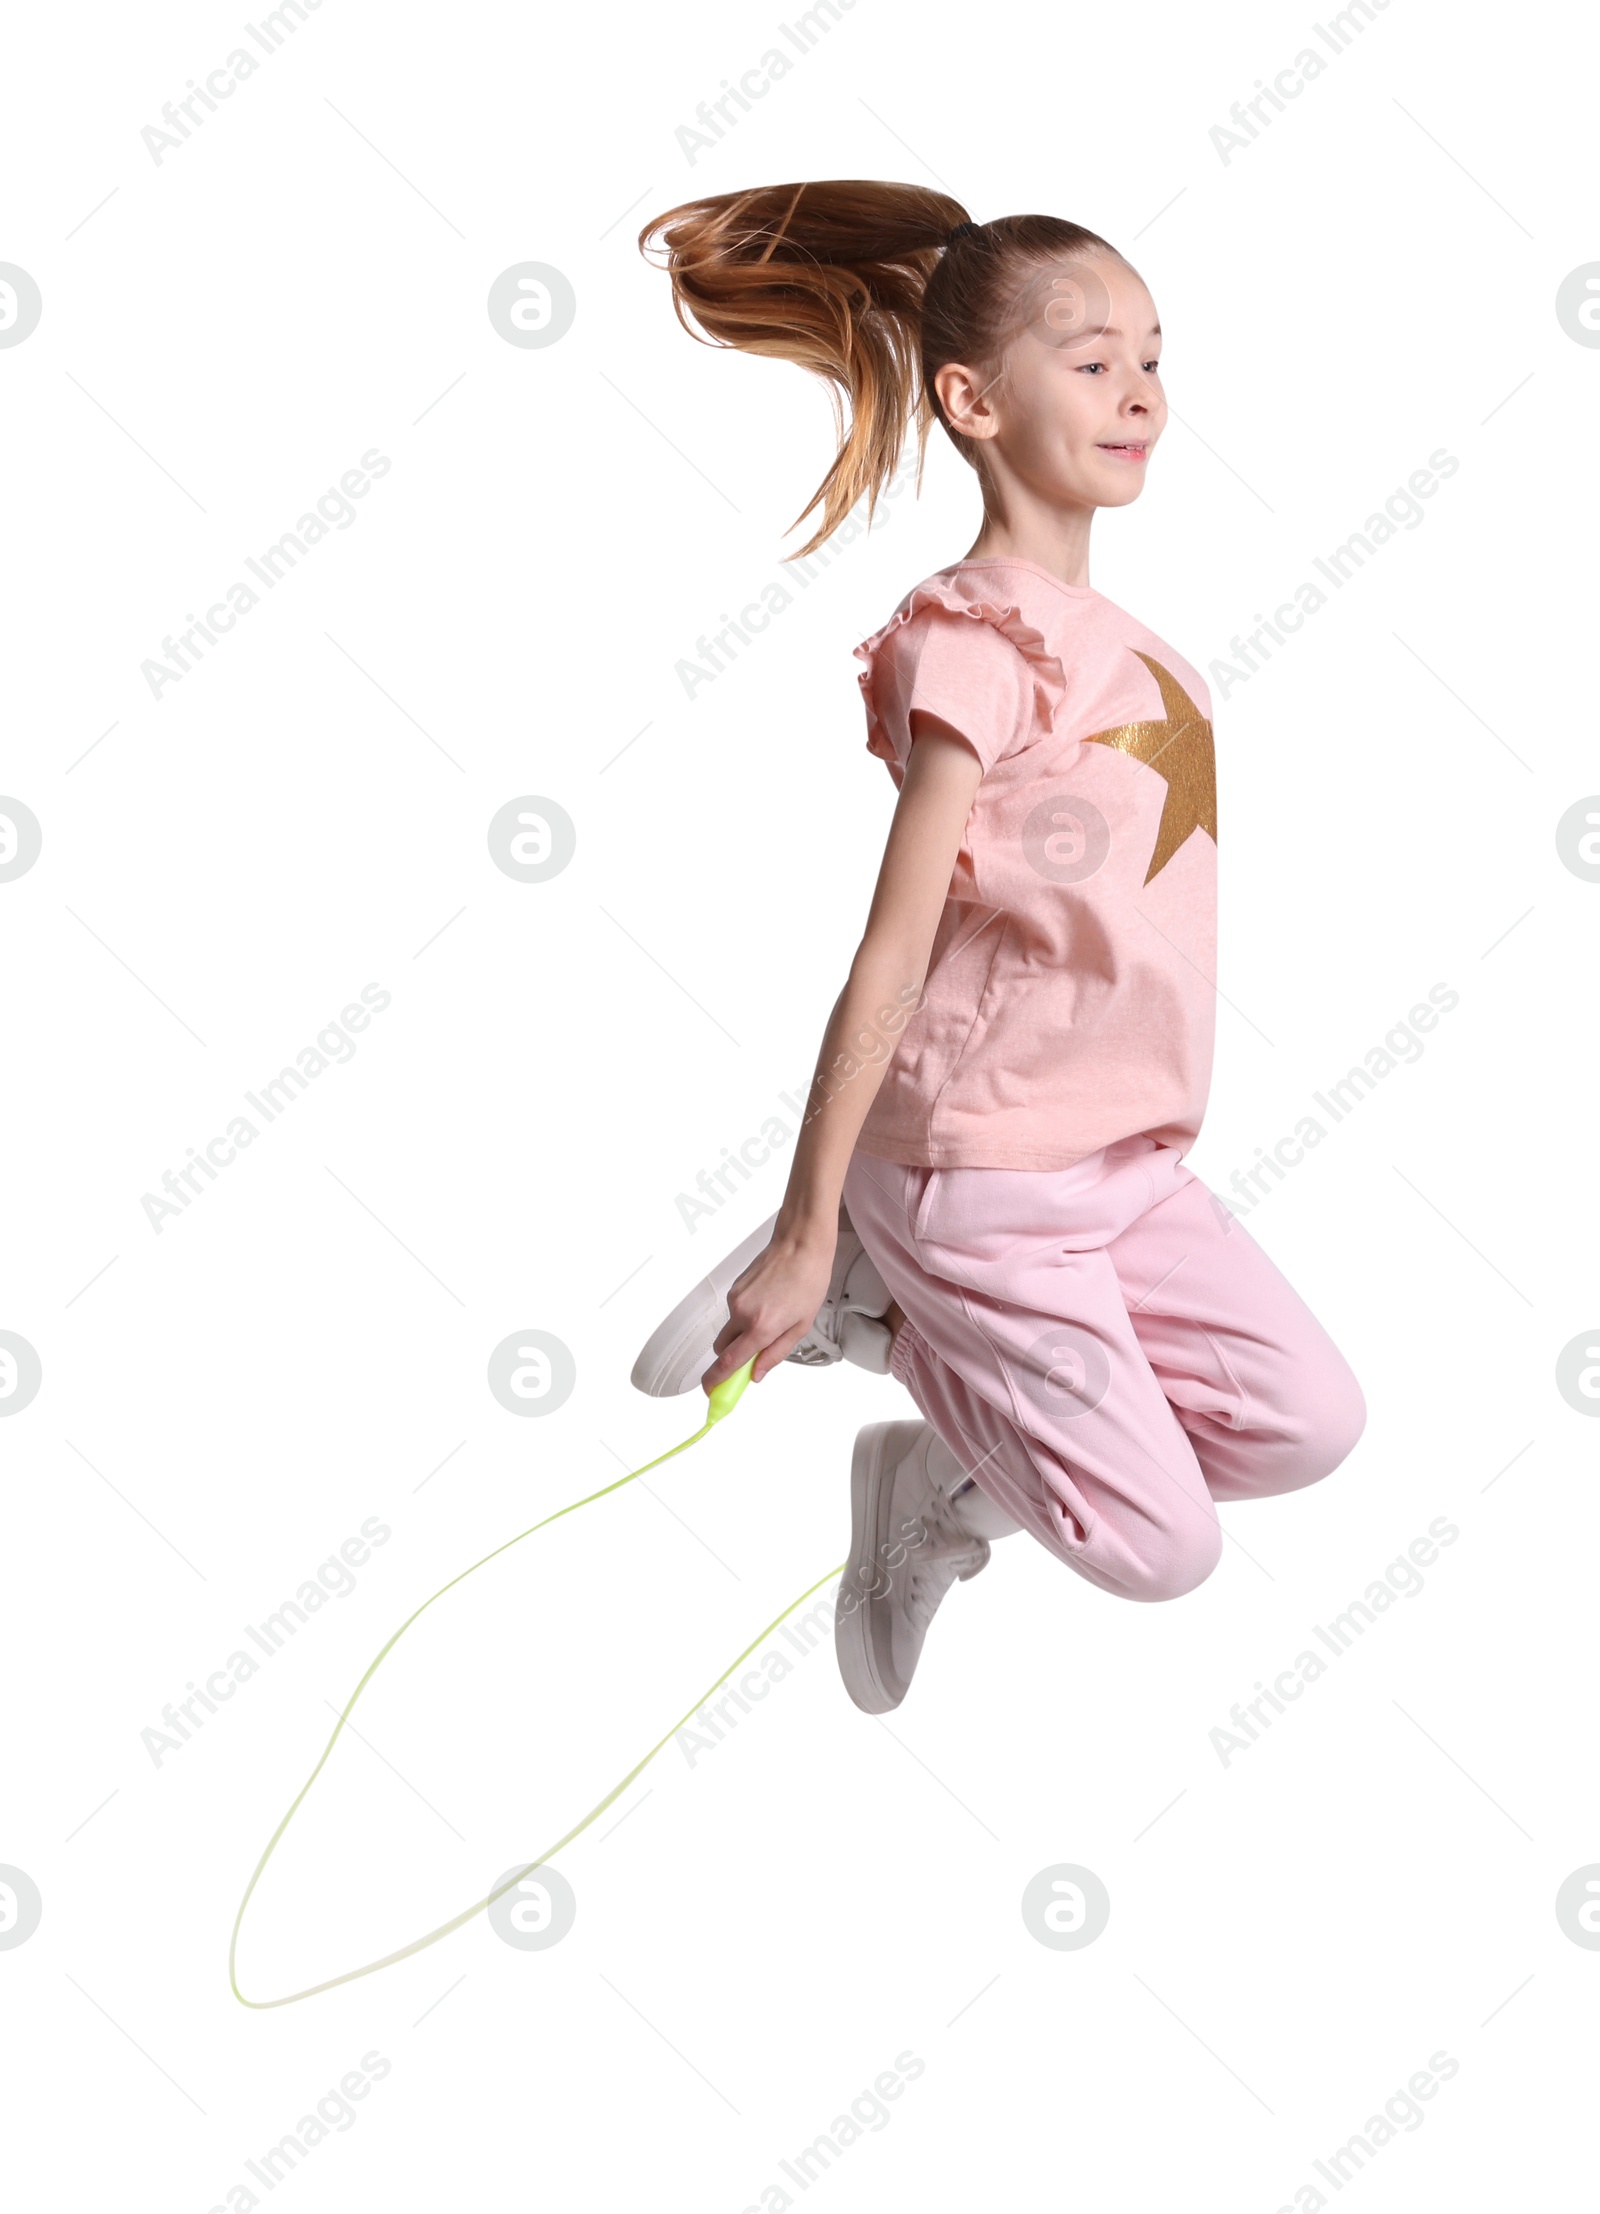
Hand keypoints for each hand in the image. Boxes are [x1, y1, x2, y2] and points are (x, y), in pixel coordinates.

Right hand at [702, 1230, 835, 1392]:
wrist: (800, 1245)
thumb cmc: (808, 1281)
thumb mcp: (801, 1326)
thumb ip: (776, 1353)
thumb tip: (757, 1374)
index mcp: (761, 1328)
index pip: (728, 1362)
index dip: (716, 1381)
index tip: (712, 1392)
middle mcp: (742, 1314)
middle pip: (722, 1349)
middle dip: (732, 1356)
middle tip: (754, 1355)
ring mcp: (735, 1300)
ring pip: (729, 1329)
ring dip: (742, 1333)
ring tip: (772, 1317)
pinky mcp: (734, 1288)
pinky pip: (734, 1312)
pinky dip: (745, 1315)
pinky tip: (768, 1302)